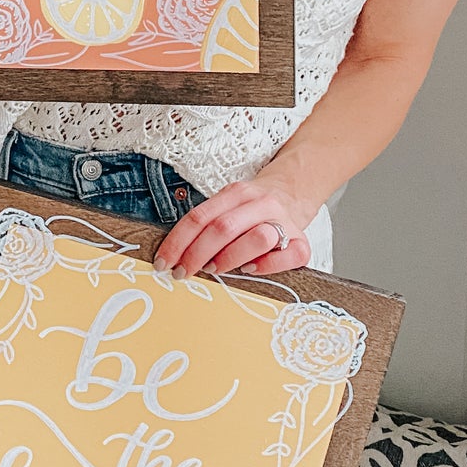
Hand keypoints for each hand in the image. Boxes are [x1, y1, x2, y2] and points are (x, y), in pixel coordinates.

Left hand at [155, 178, 317, 278]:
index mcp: (236, 194)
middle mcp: (260, 204)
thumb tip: (174, 256)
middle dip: (197, 255)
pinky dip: (266, 266)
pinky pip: (287, 256)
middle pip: (224, 228)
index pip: (200, 217)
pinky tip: (249, 269)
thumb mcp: (227, 207)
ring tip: (215, 268)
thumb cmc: (251, 211)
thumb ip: (206, 226)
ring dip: (230, 258)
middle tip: (183, 272)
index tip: (163, 262)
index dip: (177, 242)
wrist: (293, 194)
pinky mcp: (302, 243)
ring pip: (257, 238)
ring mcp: (284, 222)